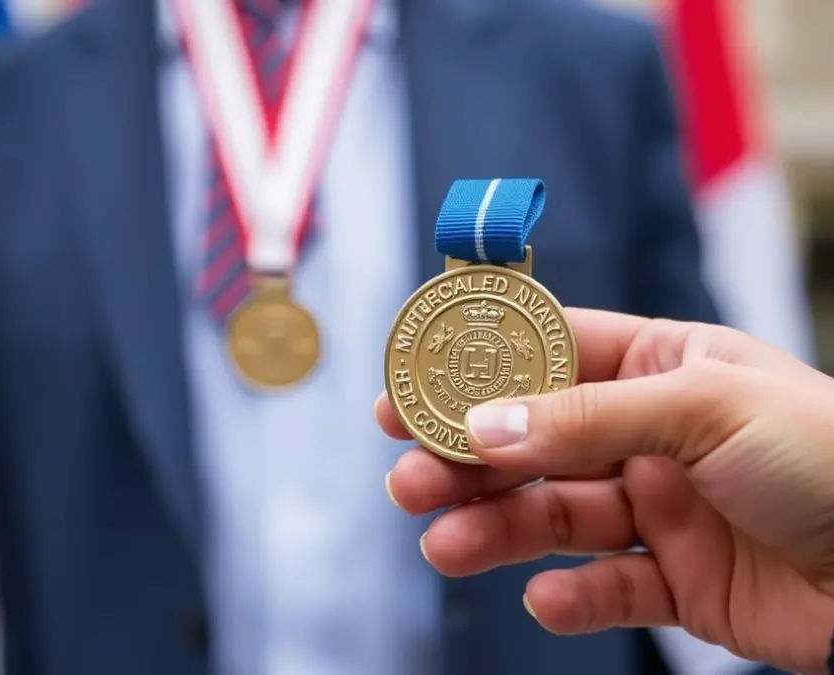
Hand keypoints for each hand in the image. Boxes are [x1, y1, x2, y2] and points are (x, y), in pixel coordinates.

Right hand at [376, 308, 833, 674]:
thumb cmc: (830, 455)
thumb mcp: (704, 409)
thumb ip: (588, 420)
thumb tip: (485, 425)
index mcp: (663, 367)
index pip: (549, 357)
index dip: (474, 372)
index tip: (408, 390)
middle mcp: (651, 436)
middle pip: (533, 445)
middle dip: (467, 462)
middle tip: (406, 479)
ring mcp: (661, 510)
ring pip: (554, 517)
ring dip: (495, 530)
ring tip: (443, 545)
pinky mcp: (676, 582)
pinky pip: (607, 588)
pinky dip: (570, 597)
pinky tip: (546, 598)